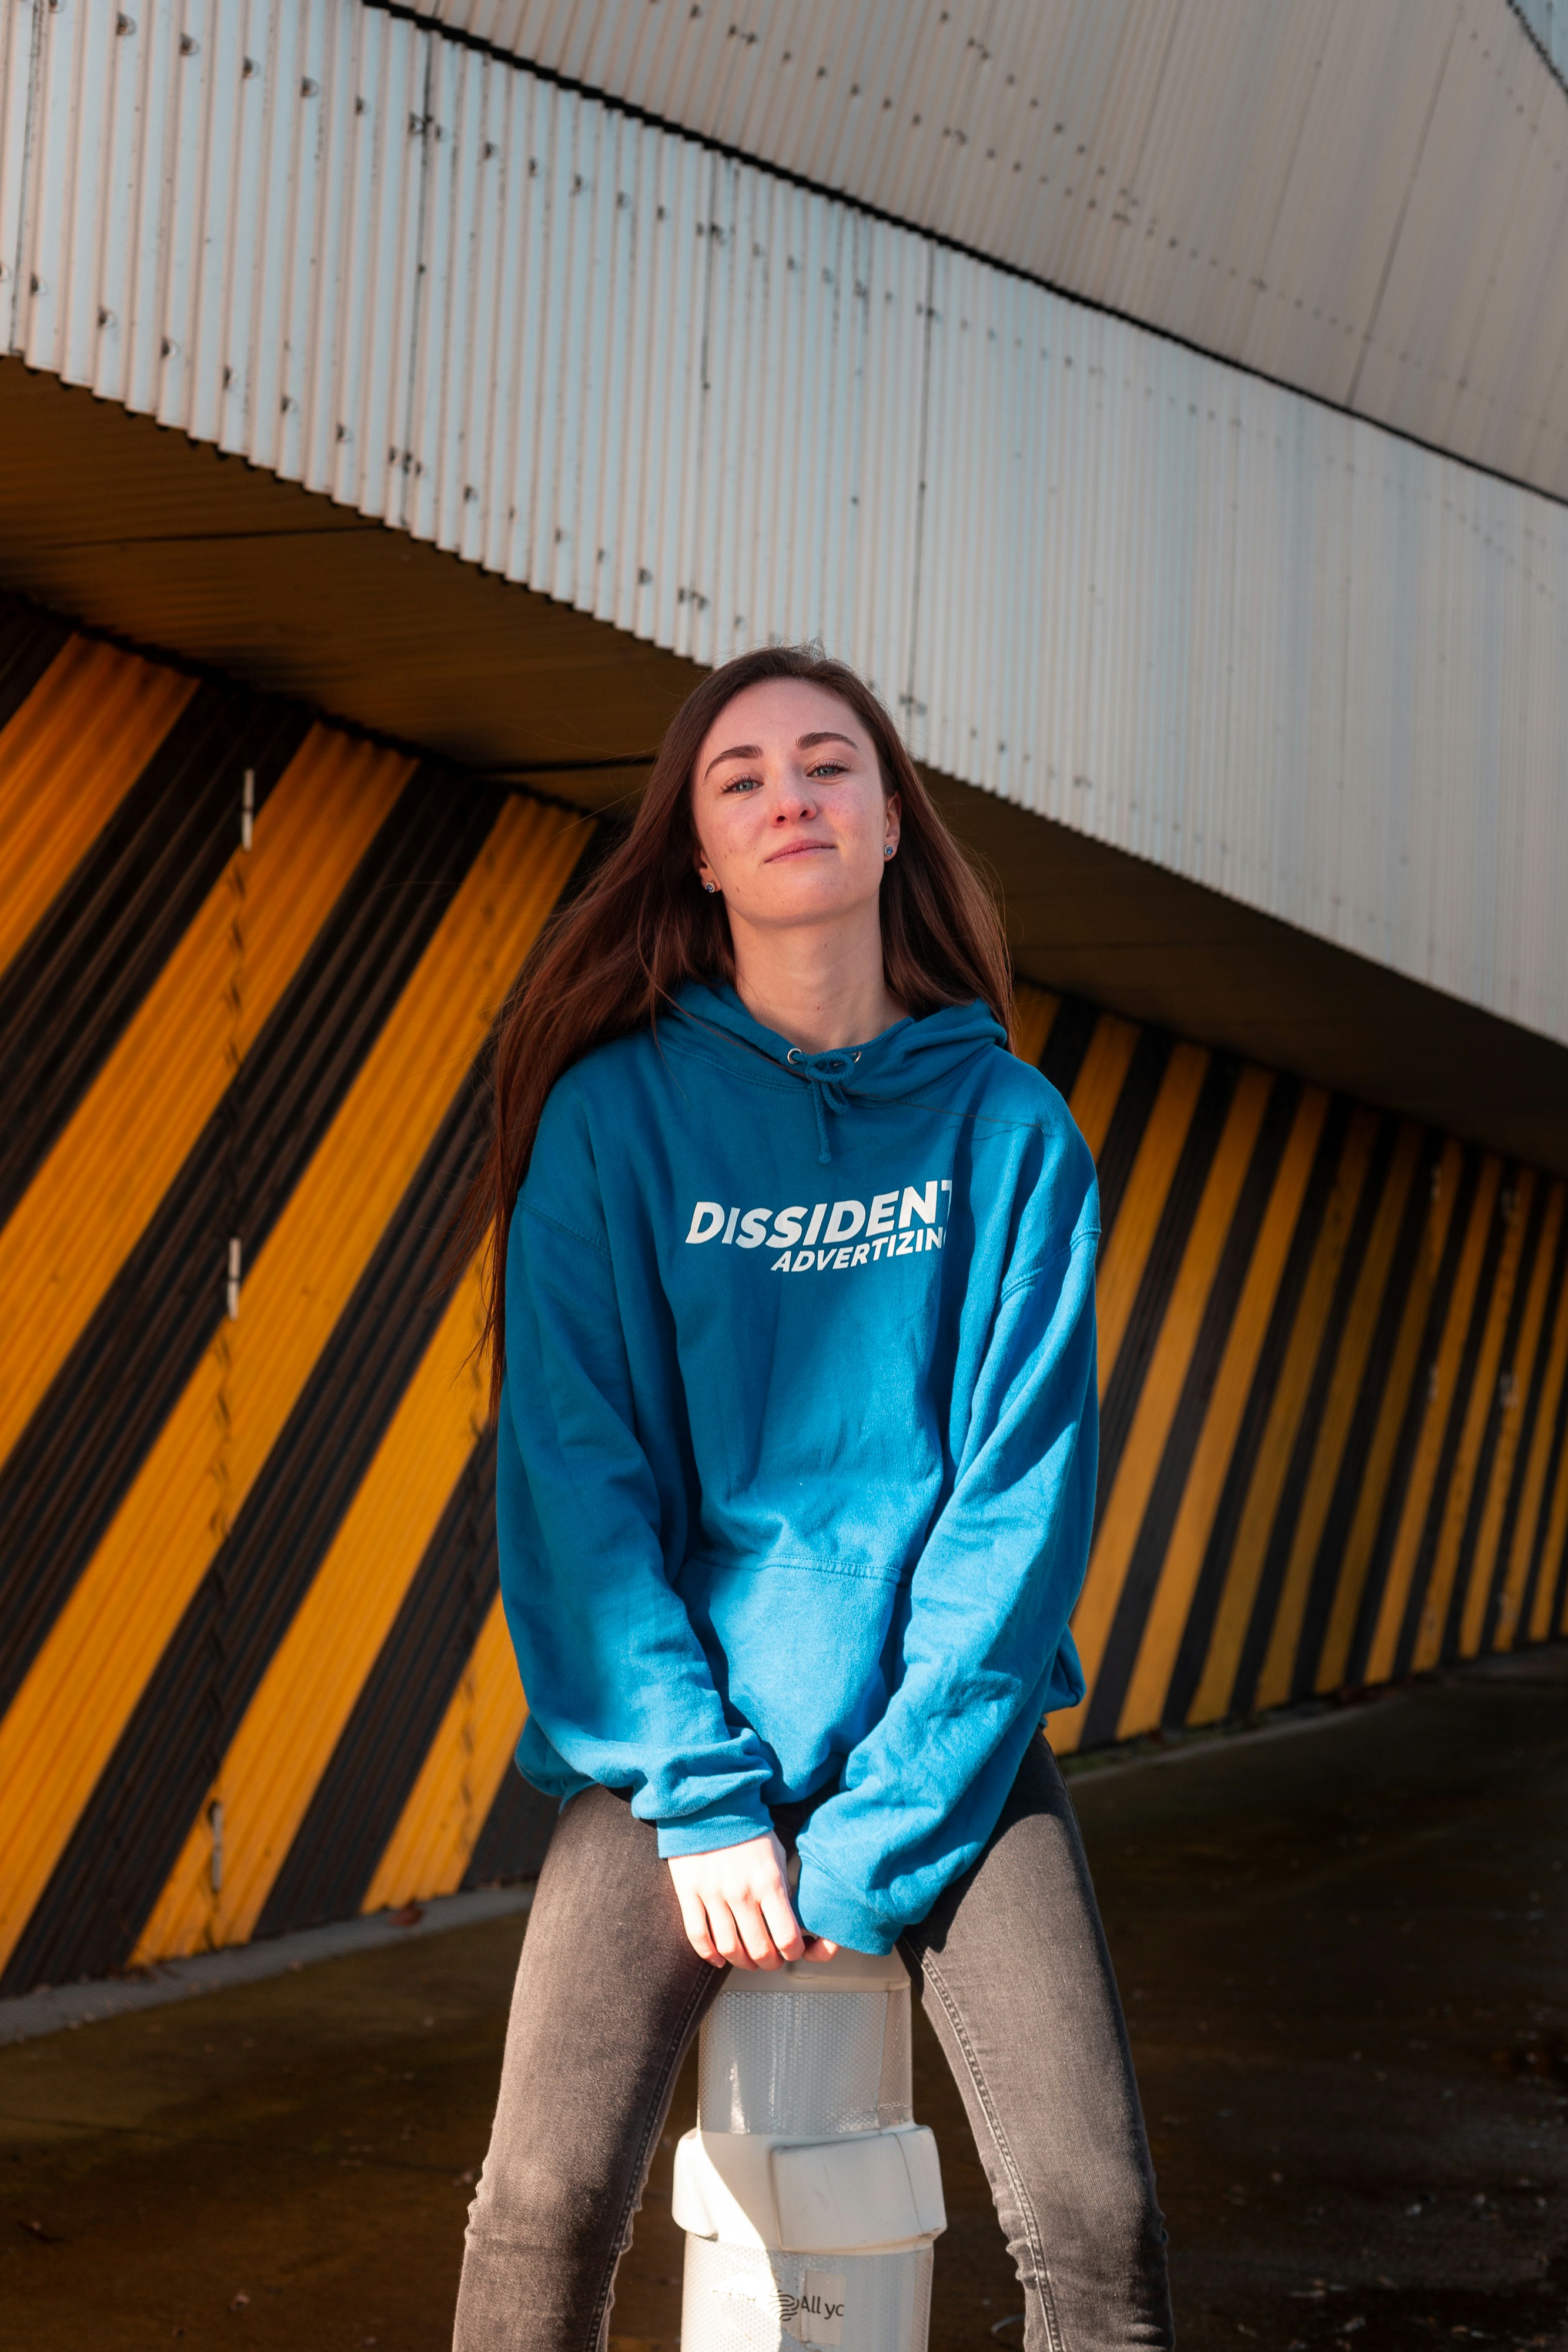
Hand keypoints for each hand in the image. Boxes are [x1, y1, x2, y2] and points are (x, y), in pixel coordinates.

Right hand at [667, 1831, 841, 1969]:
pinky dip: (709, 1955)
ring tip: (746, 1960)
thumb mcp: (776, 1854)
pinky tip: (718, 1958)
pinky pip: (698, 1936)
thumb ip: (782, 1887)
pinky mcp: (688, 1893)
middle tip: (770, 1961)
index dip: (793, 1953)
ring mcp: (713, 1894)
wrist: (710, 1802)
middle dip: (768, 1963)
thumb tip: (788, 1918)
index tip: (792, 1953)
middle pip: (758, 1949)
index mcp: (769, 1881)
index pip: (786, 1936)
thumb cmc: (746, 1827)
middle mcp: (742, 1892)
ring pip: (729, 1948)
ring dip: (741, 1962)